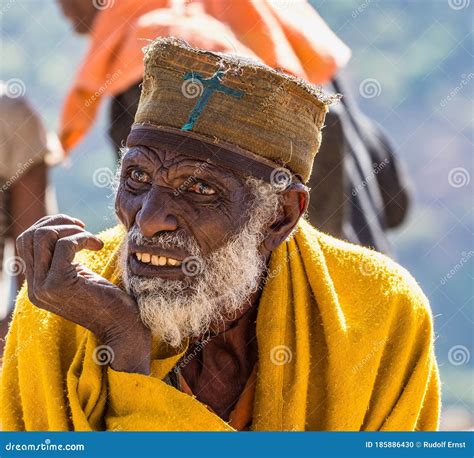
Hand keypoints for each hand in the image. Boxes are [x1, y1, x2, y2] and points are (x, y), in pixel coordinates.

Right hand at [16, 214, 150, 373]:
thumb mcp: (79, 275)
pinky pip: (65, 245)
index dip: (49, 225)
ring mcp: (44, 287)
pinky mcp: (59, 284)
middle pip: (30, 236)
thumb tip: (59, 228)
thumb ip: (62, 258)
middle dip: (57, 222)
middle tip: (83, 227)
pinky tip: (98, 245)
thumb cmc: (107, 299)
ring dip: (71, 229)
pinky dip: (83, 237)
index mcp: (36, 284)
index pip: (26, 242)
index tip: (76, 227)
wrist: (122, 326)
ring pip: (43, 236)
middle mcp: (34, 288)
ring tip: (91, 239)